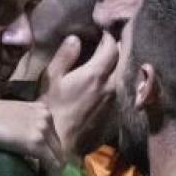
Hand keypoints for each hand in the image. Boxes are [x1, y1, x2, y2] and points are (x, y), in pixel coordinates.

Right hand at [0, 93, 63, 174]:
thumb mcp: (13, 119)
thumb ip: (24, 130)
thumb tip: (26, 150)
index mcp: (42, 110)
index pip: (52, 138)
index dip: (49, 156)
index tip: (43, 171)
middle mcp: (47, 117)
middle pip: (57, 148)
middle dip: (53, 167)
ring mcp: (43, 129)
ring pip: (58, 157)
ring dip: (52, 175)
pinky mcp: (36, 142)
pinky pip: (52, 165)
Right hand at [37, 32, 117, 157]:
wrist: (60, 143)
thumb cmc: (51, 108)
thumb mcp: (51, 78)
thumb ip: (65, 55)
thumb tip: (76, 38)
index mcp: (96, 74)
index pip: (112, 46)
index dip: (107, 36)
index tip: (101, 32)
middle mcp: (111, 85)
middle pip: (123, 59)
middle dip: (118, 47)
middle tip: (109, 42)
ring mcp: (116, 100)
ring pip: (124, 74)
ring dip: (118, 64)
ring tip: (109, 59)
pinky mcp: (116, 112)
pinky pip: (121, 90)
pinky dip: (117, 81)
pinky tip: (107, 81)